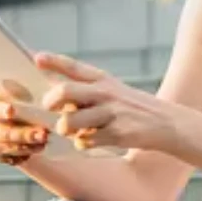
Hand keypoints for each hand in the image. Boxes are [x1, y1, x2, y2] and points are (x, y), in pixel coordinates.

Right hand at [0, 51, 49, 165]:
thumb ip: (25, 70)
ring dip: (25, 142)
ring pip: (2, 142)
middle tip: (42, 131)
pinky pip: (5, 154)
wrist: (29, 120)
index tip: (12, 110)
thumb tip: (36, 57)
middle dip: (20, 129)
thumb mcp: (29, 81)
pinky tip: (37, 148)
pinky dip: (23, 152)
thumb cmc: (28, 94)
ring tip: (45, 139)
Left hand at [36, 52, 180, 152]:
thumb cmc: (130, 106)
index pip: (73, 67)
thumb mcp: (111, 89)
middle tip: (50, 108)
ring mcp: (110, 114)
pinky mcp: (116, 134)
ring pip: (69, 122)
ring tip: (70, 129)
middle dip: (51, 102)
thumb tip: (52, 90)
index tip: (36, 58)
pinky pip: (84, 141)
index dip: (53, 61)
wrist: (165, 123)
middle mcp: (105, 93)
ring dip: (65, 128)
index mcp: (102, 79)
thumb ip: (85, 89)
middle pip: (64, 92)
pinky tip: (91, 139)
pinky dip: (82, 142)